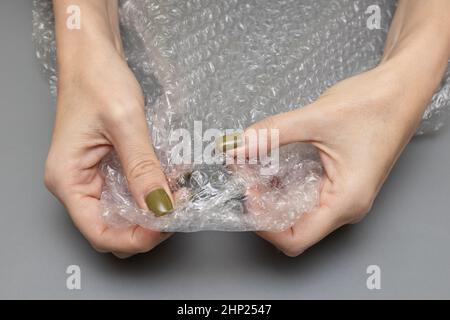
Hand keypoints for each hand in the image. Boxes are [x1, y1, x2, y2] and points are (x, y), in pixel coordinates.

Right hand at [44, 36, 172, 257]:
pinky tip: (169, 181)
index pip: (100, 232)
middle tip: (178, 208)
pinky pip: (129, 193)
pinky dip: (150, 192)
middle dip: (146, 227)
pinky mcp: (105, 168)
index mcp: (68, 179)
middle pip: (112, 229)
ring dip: (151, 210)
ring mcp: (91, 177)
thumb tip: (161, 207)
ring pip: (123, 214)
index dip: (136, 237)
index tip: (169, 223)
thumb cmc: (98, 78)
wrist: (93, 53)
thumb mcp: (126, 124)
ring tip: (178, 193)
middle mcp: (76, 184)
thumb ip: (143, 169)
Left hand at [241, 60, 444, 255]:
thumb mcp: (315, 118)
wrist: (402, 89)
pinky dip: (284, 184)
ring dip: (272, 194)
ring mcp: (343, 196)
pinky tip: (270, 164)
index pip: (295, 239)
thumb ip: (273, 133)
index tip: (248, 194)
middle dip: (264, 206)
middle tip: (245, 176)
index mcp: (346, 201)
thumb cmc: (374, 105)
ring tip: (253, 167)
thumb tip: (239, 145)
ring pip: (298, 212)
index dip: (265, 225)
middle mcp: (345, 206)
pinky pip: (306, 196)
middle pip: (294, 227)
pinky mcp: (339, 183)